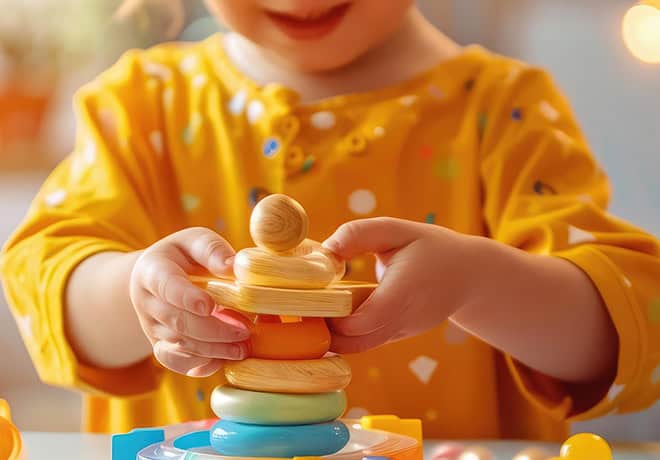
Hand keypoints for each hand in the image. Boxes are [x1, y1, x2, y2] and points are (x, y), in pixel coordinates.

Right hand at [129, 227, 249, 376]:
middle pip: (177, 321)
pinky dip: (202, 365)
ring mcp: (152, 328)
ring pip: (180, 346)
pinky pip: (177, 363)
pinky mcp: (160, 347)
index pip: (167, 286)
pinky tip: (225, 359)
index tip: (210, 305)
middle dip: (214, 329)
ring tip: (244, 347)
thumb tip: (234, 266)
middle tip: (245, 330)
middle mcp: (147, 302)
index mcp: (152, 270)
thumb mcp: (194, 241)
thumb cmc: (184, 256)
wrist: (159, 277)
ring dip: (214, 349)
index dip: (187, 298)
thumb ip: (212, 250)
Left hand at [323, 218, 477, 353]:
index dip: (336, 315)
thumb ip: (359, 235)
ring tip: (308, 311)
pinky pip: (365, 343)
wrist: (470, 276)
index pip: (367, 318)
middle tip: (297, 308)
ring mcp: (402, 332)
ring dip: (331, 335)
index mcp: (407, 289)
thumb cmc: (431, 248)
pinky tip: (325, 317)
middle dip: (324, 329)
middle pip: (356, 340)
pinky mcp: (397, 336)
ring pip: (358, 347)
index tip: (311, 297)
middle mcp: (404, 317)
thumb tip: (323, 252)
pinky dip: (343, 336)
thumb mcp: (397, 230)